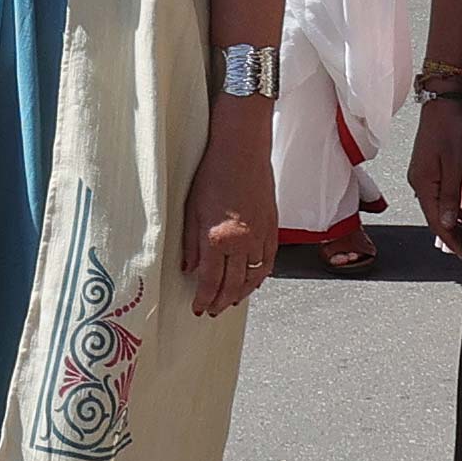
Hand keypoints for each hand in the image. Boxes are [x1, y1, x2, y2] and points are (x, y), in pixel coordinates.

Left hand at [179, 120, 277, 317]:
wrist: (242, 151)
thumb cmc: (214, 173)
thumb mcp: (192, 210)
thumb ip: (190, 244)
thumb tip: (189, 268)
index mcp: (217, 238)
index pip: (210, 281)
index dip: (203, 299)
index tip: (198, 308)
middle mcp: (242, 242)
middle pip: (233, 285)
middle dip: (221, 301)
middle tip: (213, 310)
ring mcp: (260, 236)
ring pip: (253, 277)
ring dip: (241, 293)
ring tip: (230, 300)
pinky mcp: (272, 228)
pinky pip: (268, 262)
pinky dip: (260, 276)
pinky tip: (253, 281)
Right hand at [406, 98, 461, 258]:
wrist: (441, 101)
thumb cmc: (450, 129)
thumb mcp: (455, 164)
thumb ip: (451, 196)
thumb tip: (447, 223)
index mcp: (423, 184)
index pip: (437, 222)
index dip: (452, 241)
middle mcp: (418, 183)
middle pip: (435, 218)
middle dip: (453, 237)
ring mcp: (421, 175)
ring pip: (437, 208)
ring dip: (453, 224)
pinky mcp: (427, 168)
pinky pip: (438, 196)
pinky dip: (451, 209)